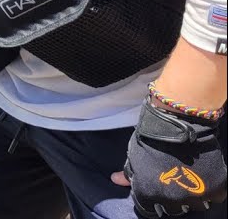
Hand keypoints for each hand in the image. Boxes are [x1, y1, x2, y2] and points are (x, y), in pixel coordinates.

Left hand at [111, 101, 225, 217]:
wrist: (177, 123)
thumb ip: (128, 174)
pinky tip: (204, 176)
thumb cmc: (151, 138)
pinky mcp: (216, 188)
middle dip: (172, 198)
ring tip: (189, 179)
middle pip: (173, 209)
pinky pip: (215, 197)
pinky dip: (211, 189)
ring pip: (195, 205)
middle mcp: (172, 201)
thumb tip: (115, 180)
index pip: (149, 209)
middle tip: (174, 182)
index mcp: (149, 195)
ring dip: (192, 196)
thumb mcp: (134, 156)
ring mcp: (196, 196)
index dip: (152, 199)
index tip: (157, 189)